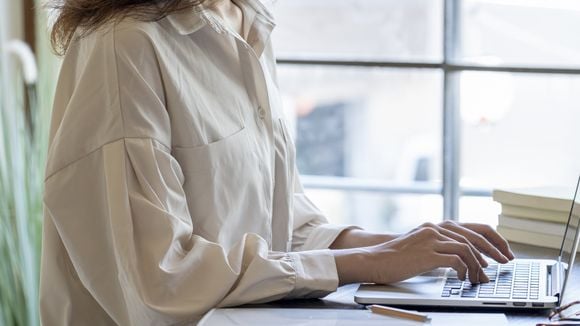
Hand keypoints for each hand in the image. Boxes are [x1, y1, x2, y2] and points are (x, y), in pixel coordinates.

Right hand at [333, 221, 514, 284]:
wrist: (376, 259)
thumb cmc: (397, 257)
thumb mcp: (423, 246)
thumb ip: (442, 246)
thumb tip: (468, 259)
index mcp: (438, 225)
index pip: (476, 226)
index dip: (494, 239)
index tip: (504, 252)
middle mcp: (437, 228)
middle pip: (476, 236)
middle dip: (495, 251)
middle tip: (505, 263)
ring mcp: (432, 239)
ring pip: (468, 249)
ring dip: (479, 265)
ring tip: (481, 278)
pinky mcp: (428, 253)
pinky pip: (456, 260)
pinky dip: (465, 270)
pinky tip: (464, 278)